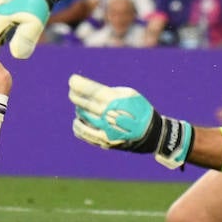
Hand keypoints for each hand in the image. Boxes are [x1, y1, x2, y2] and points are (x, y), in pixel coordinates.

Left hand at [68, 74, 193, 167]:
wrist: (149, 134)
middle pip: (85, 104)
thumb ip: (108, 92)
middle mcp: (110, 117)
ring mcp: (106, 131)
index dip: (80, 85)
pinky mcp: (103, 141)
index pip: (94, 92)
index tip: (72, 80)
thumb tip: (85, 88)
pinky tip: (79, 119)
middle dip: (76, 95)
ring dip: (79, 109)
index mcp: (117, 103)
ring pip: (82, 117)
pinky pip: (82, 132)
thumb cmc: (137, 108)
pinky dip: (78, 125)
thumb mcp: (128, 94)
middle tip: (73, 90)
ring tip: (82, 105)